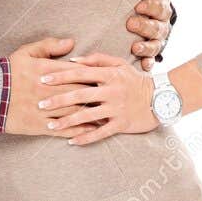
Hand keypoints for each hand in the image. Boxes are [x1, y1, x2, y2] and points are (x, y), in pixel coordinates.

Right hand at [2, 37, 106, 137]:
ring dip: (93, 113)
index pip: (77, 71)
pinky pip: (63, 128)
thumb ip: (49, 46)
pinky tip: (90, 131)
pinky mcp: (39, 125)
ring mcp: (44, 109)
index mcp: (47, 71)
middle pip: (80, 91)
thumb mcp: (25, 53)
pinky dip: (78, 130)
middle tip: (115, 95)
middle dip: (98, 94)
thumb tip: (71, 43)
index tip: (106, 76)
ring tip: (109, 114)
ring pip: (75, 111)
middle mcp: (49, 89)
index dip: (94, 74)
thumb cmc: (6, 72)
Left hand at [36, 52, 157, 144]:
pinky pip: (100, 132)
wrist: (161, 98)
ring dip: (67, 121)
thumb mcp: (118, 64)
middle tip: (40, 105)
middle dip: (58, 100)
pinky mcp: (122, 124)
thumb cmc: (134, 80)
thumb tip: (72, 59)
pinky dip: (85, 137)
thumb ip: (96, 59)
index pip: (81, 73)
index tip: (42, 79)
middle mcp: (112, 91)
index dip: (61, 76)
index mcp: (110, 74)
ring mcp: (117, 108)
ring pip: (88, 116)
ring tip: (50, 126)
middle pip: (80, 95)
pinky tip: (71, 141)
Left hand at [126, 0, 171, 71]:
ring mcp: (158, 40)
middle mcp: (162, 25)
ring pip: (156, 45)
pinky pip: (151, 61)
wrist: (145, 14)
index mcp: (161, 8)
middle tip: (130, 24)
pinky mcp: (151, 54)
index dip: (151, 6)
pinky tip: (143, 67)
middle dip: (144, 25)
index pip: (160, 6)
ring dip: (146, 47)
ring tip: (134, 47)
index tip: (139, 5)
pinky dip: (147, 64)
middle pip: (157, 26)